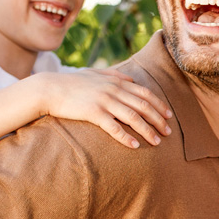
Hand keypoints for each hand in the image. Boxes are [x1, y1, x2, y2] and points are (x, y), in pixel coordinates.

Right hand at [36, 70, 171, 147]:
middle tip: (168, 132)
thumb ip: (113, 74)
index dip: (159, 105)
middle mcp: (114, 90)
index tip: (169, 116)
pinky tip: (135, 146)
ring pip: (133, 118)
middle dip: (159, 120)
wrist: (49, 88)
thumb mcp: (94, 73)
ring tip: (157, 142)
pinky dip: (126, 137)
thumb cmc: (71, 83)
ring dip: (148, 130)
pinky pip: (114, 127)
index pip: (145, 94)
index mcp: (116, 81)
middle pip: (144, 106)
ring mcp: (104, 101)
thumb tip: (129, 78)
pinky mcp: (93, 113)